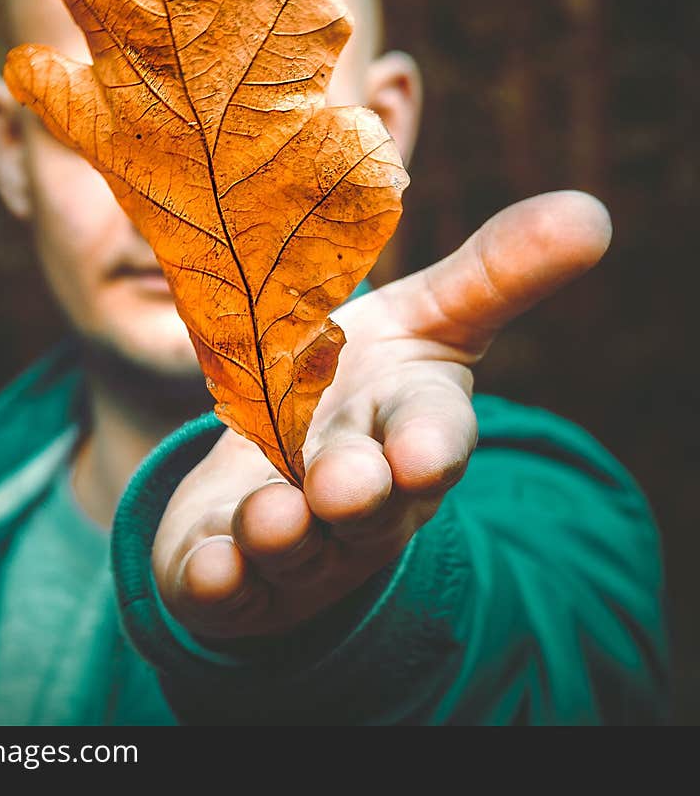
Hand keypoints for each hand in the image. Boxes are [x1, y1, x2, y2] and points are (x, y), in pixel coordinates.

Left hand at [151, 191, 611, 638]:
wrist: (280, 457)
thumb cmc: (355, 381)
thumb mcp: (422, 320)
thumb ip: (490, 275)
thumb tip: (590, 211)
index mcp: (407, 430)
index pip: (432, 436)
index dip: (430, 444)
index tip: (421, 452)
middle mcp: (363, 497)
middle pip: (369, 503)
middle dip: (359, 495)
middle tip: (344, 483)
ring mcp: (301, 545)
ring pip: (298, 548)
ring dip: (283, 535)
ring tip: (269, 519)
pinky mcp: (237, 574)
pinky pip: (228, 586)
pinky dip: (218, 578)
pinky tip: (207, 568)